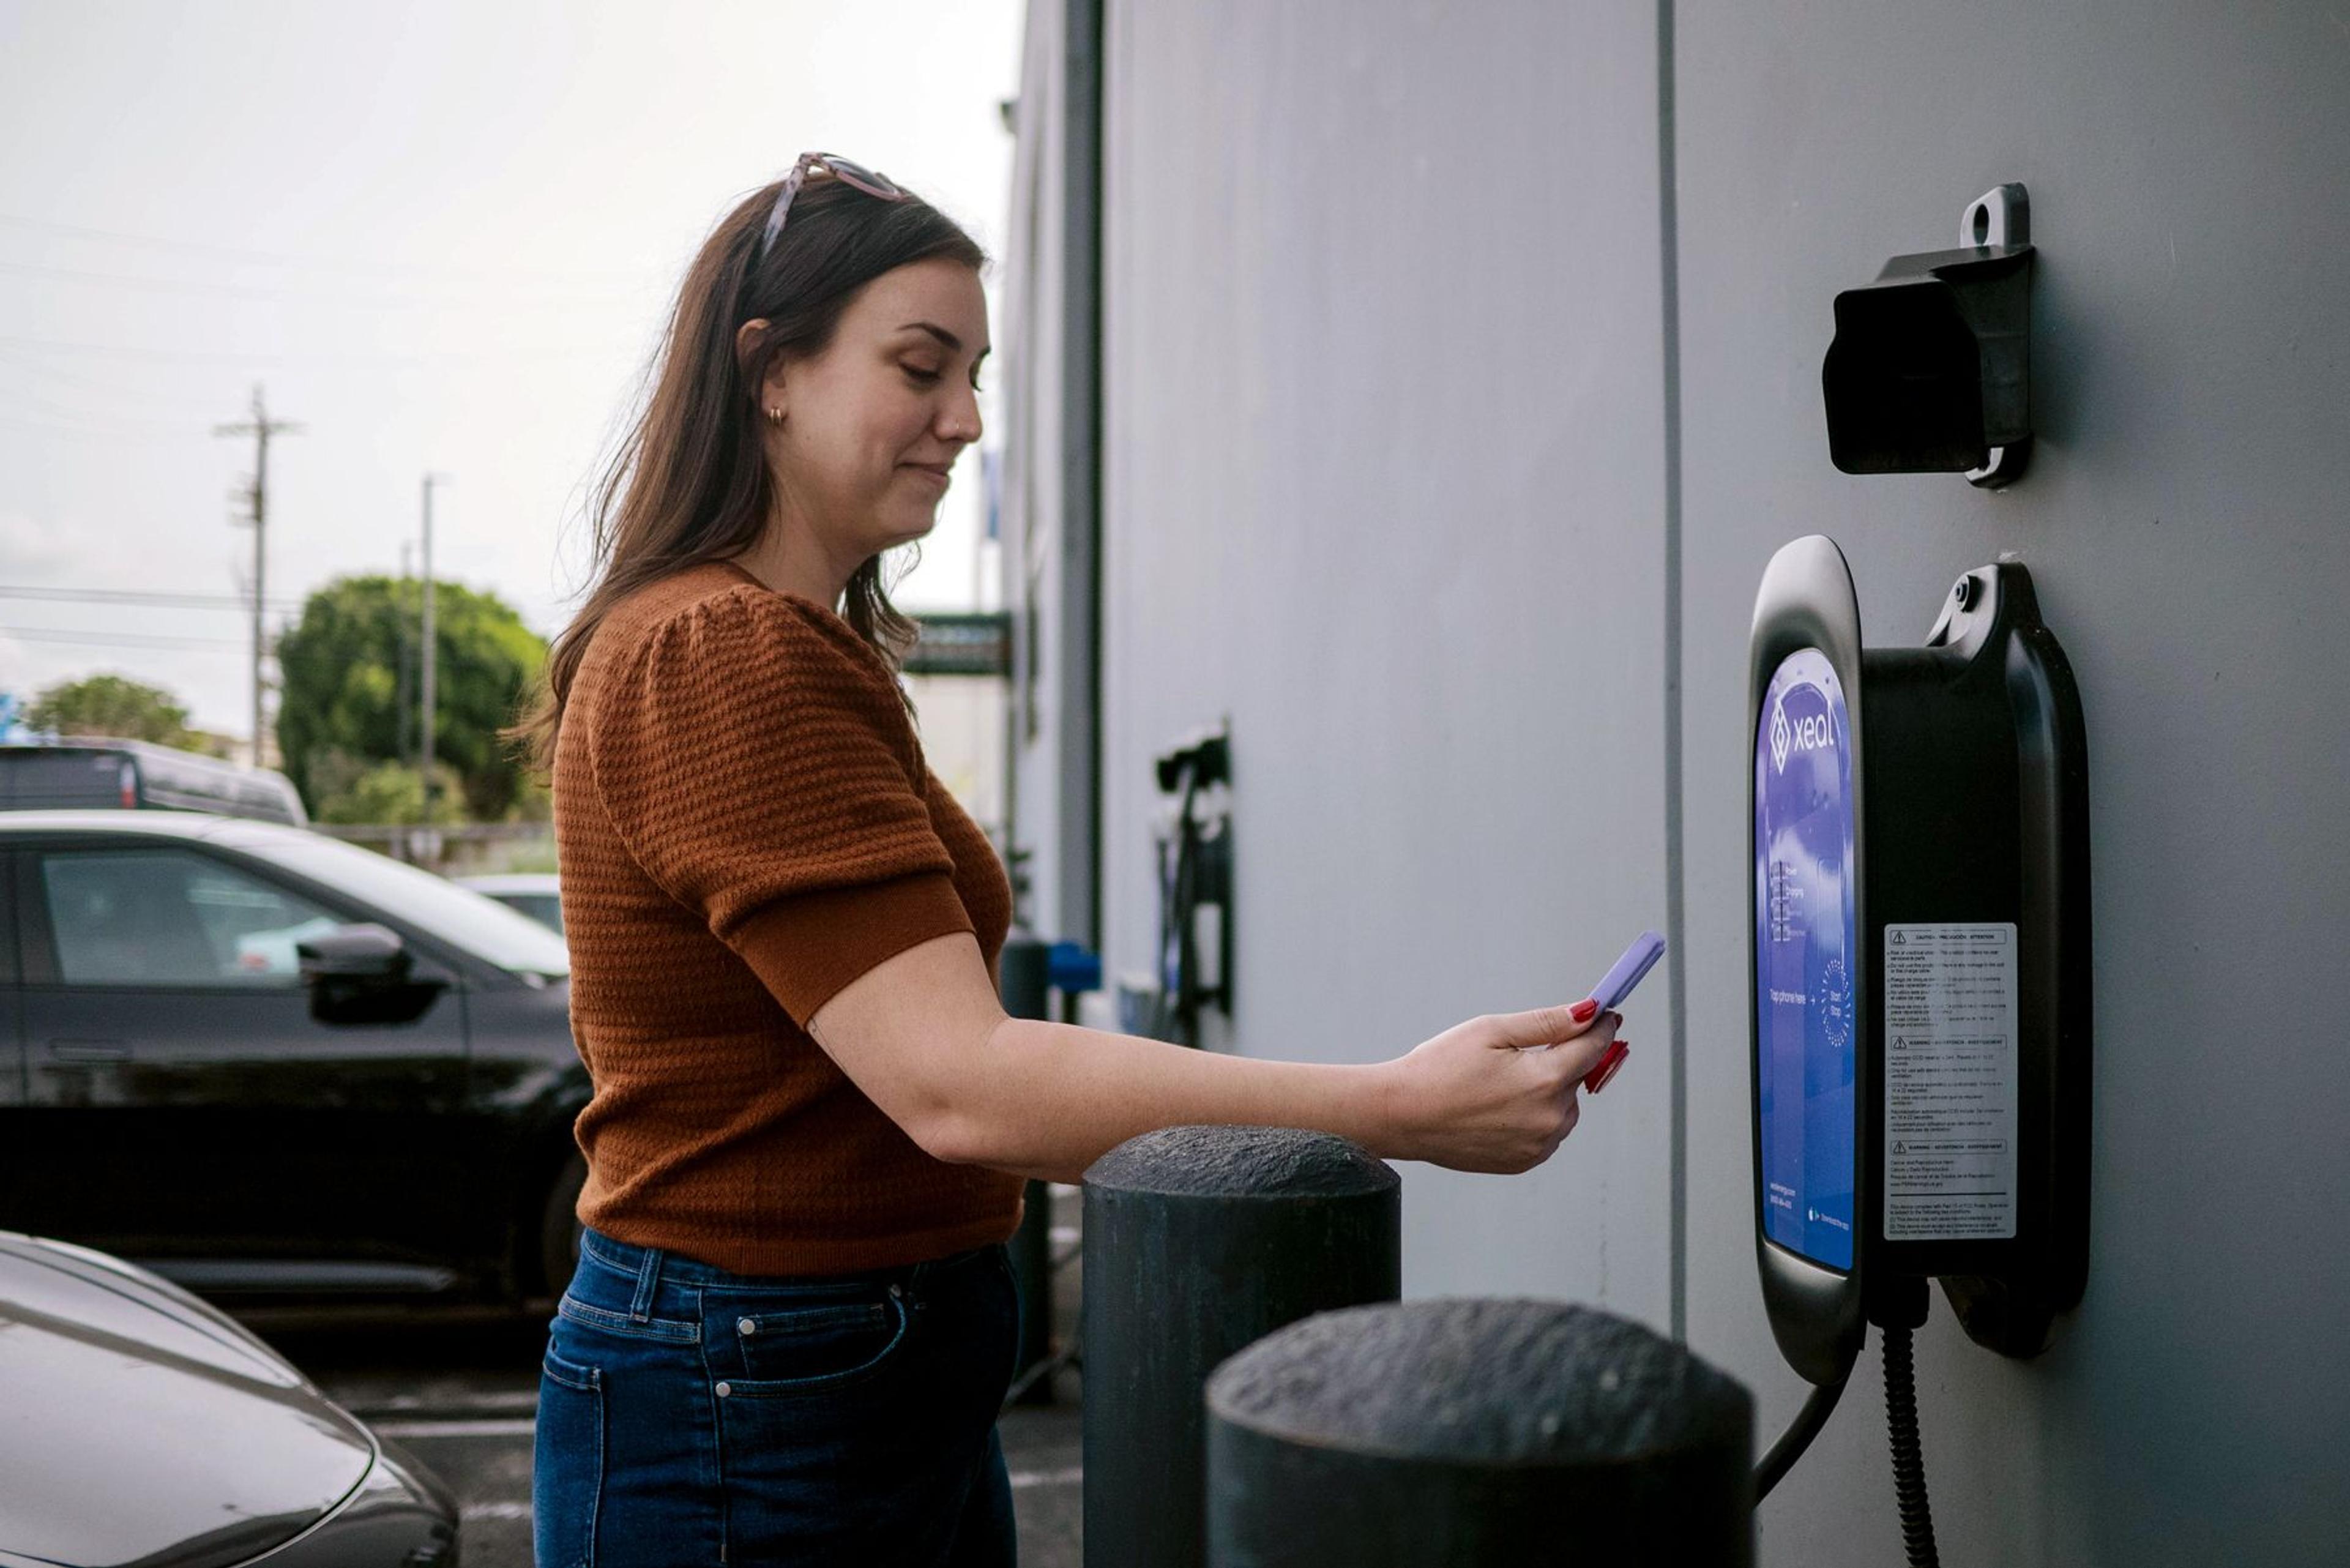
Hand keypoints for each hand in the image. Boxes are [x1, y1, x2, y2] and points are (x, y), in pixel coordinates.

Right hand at [1374, 1003, 1620, 1172]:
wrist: (1401, 1115)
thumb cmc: (1438, 1069)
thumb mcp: (1492, 1031)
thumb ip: (1546, 1022)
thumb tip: (1589, 1012)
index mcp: (1544, 1080)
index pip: (1593, 1048)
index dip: (1602, 1027)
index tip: (1606, 1015)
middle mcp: (1549, 1118)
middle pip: (1577, 1078)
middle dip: (1562, 1060)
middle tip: (1522, 1052)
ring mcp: (1539, 1145)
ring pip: (1564, 1107)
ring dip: (1549, 1090)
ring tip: (1501, 1083)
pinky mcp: (1524, 1162)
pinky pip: (1547, 1132)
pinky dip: (1535, 1116)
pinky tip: (1499, 1106)